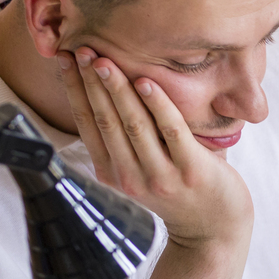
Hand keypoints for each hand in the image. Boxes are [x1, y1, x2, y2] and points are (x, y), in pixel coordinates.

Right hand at [59, 47, 252, 254]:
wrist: (214, 229)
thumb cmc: (179, 189)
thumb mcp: (142, 169)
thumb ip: (127, 138)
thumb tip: (110, 88)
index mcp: (113, 173)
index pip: (87, 123)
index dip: (74, 89)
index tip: (65, 58)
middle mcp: (131, 176)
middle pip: (105, 120)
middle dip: (90, 82)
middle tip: (81, 49)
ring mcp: (161, 175)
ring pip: (132, 124)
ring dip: (116, 88)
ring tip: (104, 60)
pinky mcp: (191, 170)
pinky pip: (170, 130)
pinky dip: (158, 104)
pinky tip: (146, 81)